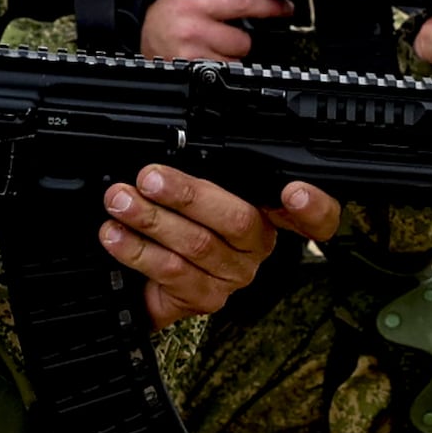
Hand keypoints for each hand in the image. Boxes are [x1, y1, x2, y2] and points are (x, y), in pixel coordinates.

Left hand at [101, 165, 328, 328]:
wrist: (142, 273)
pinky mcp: (205, 300)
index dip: (315, 206)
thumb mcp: (191, 181)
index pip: (316, 216)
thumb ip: (199, 163)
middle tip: (148, 179)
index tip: (294, 192)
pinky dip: (138, 250)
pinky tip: (115, 236)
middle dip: (187, 195)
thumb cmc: (174, 215)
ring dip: (152, 220)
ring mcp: (233, 276)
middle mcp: (258, 246)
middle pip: (239, 220)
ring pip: (198, 245)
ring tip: (120, 202)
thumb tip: (174, 132)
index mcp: (268, 211)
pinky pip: (173, 273)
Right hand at [139, 0, 290, 63]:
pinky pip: (222, 74)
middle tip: (220, 36)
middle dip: (238, 40)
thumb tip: (251, 2)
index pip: (242, 3)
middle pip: (243, 40)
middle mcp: (195, 29)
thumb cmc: (161, 19)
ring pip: (236, 61)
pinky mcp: (194, 73)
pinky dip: (219, 71)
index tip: (285, 8)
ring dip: (229, 58)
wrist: (136, 37)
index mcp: (195, 5)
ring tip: (208, 49)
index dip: (269, 6)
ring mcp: (194, 54)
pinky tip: (204, 61)